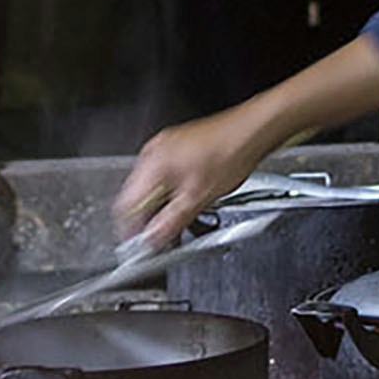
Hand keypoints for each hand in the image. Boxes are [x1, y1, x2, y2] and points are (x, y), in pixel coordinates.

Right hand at [115, 108, 270, 248]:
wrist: (251, 131)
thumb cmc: (231, 153)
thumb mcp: (198, 198)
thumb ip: (170, 222)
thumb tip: (152, 239)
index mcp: (152, 163)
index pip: (126, 205)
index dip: (131, 230)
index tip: (141, 246)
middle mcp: (153, 153)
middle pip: (138, 197)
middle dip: (149, 220)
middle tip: (163, 238)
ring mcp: (164, 148)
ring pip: (152, 189)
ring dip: (162, 208)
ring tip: (181, 222)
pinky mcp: (177, 148)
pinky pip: (165, 177)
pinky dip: (172, 194)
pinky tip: (188, 204)